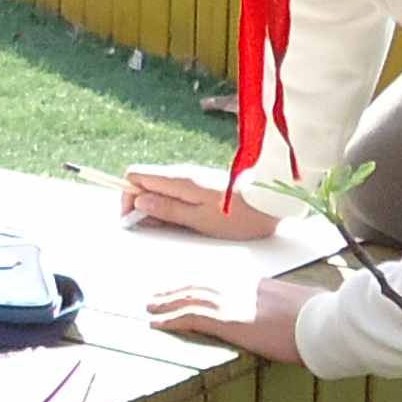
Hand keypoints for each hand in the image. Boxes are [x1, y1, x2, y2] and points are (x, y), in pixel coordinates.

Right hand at [123, 160, 279, 239]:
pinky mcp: (203, 185)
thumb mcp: (200, 220)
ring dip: (159, 208)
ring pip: (161, 189)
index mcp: (178, 180)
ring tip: (174, 228)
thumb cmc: (239, 215)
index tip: (133, 220)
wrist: (274, 203)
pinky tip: (188, 222)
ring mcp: (193, 178)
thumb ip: (168, 210)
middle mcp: (182, 174)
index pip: (134, 175)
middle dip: (142, 205)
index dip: (127, 196)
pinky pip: (177, 193)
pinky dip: (174, 207)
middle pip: (146, 182)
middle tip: (155, 228)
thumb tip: (139, 203)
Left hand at [148, 273, 318, 363]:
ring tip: (150, 308)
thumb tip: (291, 311)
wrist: (325, 320)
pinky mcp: (230, 322)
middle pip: (199, 286)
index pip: (218, 281)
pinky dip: (171, 320)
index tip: (183, 287)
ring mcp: (234, 303)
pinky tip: (157, 324)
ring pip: (189, 300)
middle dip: (175, 291)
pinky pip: (191, 318)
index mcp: (256, 284)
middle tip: (156, 295)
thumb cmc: (322, 315)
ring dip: (166, 304)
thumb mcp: (301, 303)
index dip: (197, 284)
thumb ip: (287, 304)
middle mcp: (240, 288)